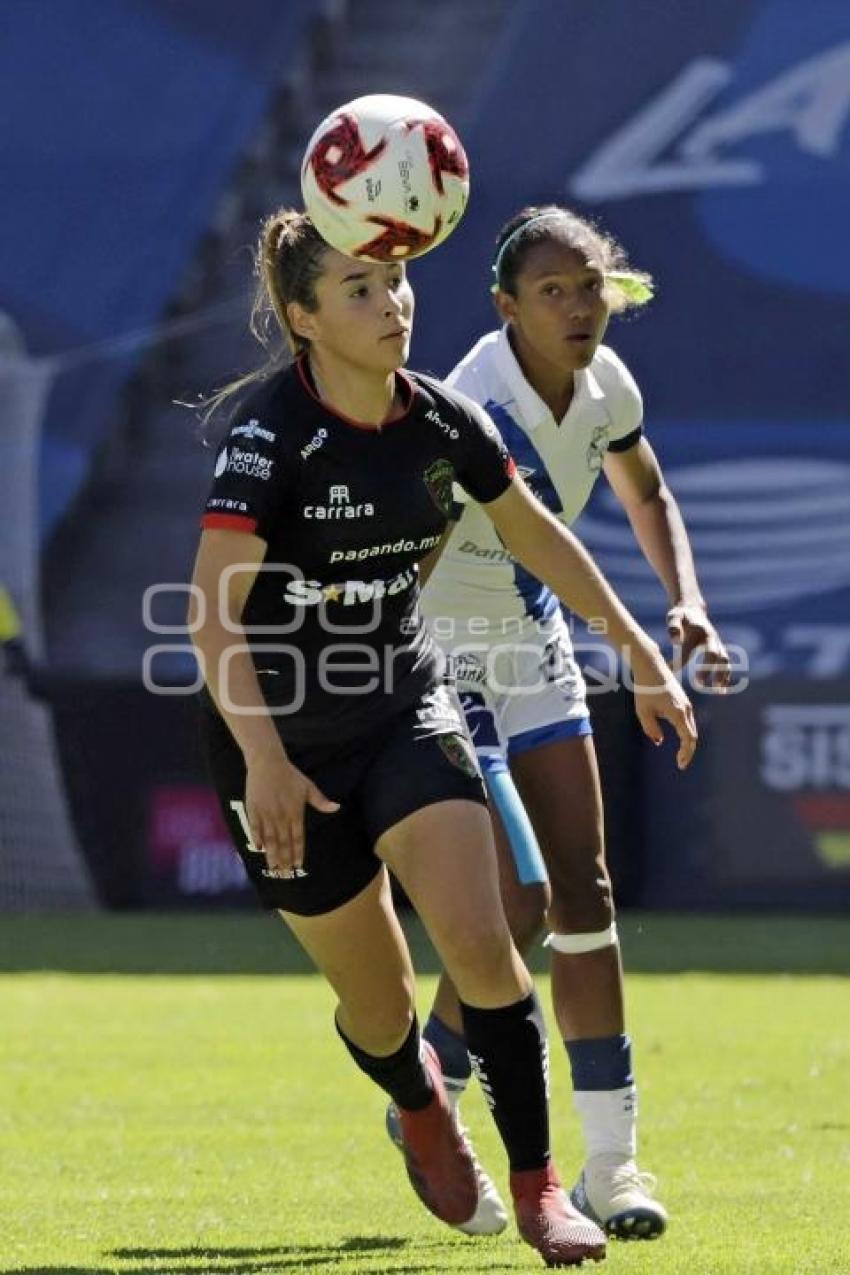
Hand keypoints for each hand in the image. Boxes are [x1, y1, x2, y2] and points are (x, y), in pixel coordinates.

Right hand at [245, 749, 338, 876]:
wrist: (267, 763)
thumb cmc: (290, 775)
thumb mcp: (308, 787)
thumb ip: (320, 801)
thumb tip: (337, 807)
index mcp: (295, 813)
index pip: (298, 837)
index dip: (298, 852)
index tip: (299, 865)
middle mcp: (281, 817)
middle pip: (283, 842)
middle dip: (285, 858)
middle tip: (285, 872)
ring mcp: (266, 814)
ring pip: (269, 839)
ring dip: (272, 854)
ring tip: (273, 867)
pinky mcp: (253, 810)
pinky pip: (255, 828)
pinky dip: (257, 839)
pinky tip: (259, 849)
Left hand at [628, 641, 698, 770]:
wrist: (651, 666)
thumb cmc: (645, 688)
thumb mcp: (643, 712)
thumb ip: (651, 729)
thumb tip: (659, 741)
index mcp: (679, 713)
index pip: (689, 739)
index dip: (686, 754)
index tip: (680, 765)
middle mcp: (687, 709)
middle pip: (693, 735)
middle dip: (688, 751)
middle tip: (680, 764)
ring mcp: (686, 704)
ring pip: (691, 728)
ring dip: (688, 742)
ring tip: (680, 756)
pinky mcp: (683, 700)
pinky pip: (687, 721)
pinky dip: (686, 732)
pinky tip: (680, 739)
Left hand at [667, 603, 730, 690]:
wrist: (693, 610)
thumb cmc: (681, 616)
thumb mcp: (674, 617)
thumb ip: (673, 628)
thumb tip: (675, 642)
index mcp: (699, 631)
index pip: (691, 649)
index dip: (683, 661)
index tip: (678, 674)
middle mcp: (712, 637)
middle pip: (714, 655)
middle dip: (709, 670)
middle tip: (699, 684)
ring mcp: (717, 643)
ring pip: (724, 660)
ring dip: (722, 675)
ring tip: (718, 691)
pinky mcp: (719, 649)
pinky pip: (725, 663)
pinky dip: (725, 676)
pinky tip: (721, 690)